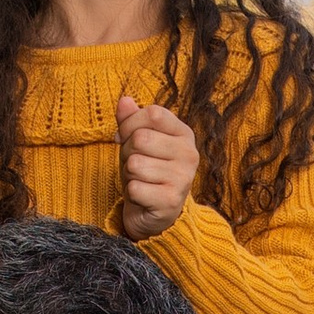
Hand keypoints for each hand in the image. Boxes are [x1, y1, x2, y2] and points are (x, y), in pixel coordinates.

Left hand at [115, 94, 199, 242]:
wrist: (155, 213)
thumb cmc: (146, 171)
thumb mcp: (136, 142)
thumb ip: (131, 120)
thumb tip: (124, 100)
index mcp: (184, 134)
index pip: (153, 113)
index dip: (130, 124)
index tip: (125, 138)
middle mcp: (189, 154)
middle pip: (141, 139)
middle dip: (127, 152)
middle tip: (134, 165)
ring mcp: (183, 179)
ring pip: (135, 164)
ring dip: (129, 175)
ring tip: (140, 180)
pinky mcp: (171, 202)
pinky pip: (135, 188)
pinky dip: (131, 194)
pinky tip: (143, 197)